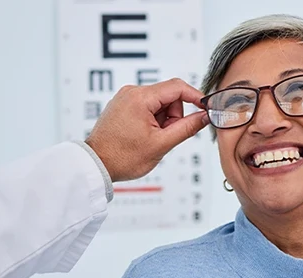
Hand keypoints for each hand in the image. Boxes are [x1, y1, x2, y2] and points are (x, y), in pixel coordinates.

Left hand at [86, 78, 208, 181]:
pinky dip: (152, 120)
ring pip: (158, 103)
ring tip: (150, 138)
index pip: (177, 87)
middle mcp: (131, 92)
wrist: (96, 165)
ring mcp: (125, 98)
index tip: (205, 108)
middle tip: (165, 136)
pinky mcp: (122, 105)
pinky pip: (147, 107)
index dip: (195, 97)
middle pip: (168, 96)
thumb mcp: (161, 144)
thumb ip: (187, 127)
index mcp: (140, 98)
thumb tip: (204, 116)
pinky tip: (143, 135)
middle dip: (174, 116)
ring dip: (163, 120)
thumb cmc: (121, 157)